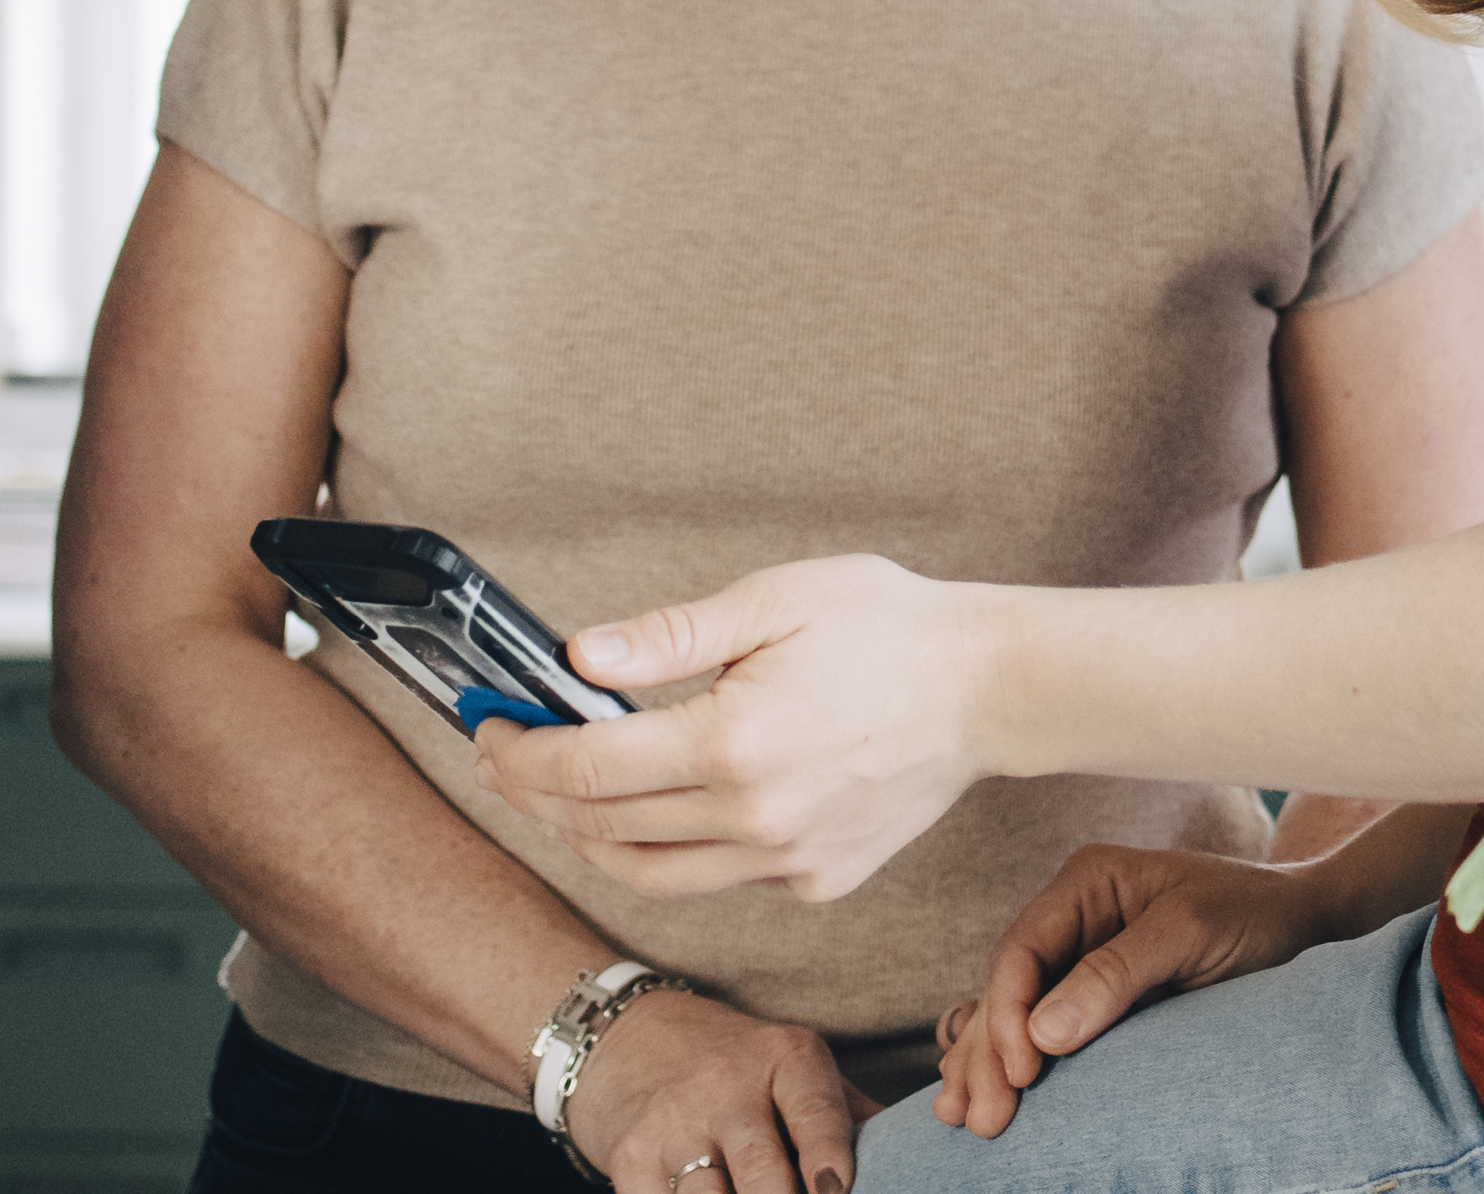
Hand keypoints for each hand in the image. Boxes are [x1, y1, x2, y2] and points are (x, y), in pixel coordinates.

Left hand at [475, 555, 993, 901]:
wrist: (991, 689)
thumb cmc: (889, 629)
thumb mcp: (772, 601)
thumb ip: (667, 637)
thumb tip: (577, 658)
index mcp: (733, 744)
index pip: (585, 769)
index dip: (520, 752)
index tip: (492, 727)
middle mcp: (755, 819)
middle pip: (600, 828)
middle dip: (534, 793)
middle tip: (506, 753)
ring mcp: (787, 861)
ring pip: (648, 873)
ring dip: (588, 835)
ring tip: (560, 790)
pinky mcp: (814, 882)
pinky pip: (713, 879)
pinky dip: (668, 850)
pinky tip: (661, 803)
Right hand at [563, 986, 875, 1193]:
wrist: (632, 1037)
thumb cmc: (741, 1071)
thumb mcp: (798, 1073)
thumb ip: (853, 1119)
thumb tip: (920, 1163)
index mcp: (787, 1057)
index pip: (815, 1112)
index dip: (829, 1155)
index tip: (837, 1190)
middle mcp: (726, 1082)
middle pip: (763, 1173)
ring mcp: (674, 1119)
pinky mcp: (630, 1154)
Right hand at [929, 845, 1368, 1138]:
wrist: (1307, 927)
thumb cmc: (1253, 916)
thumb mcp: (1190, 933)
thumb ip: (1117, 974)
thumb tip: (1042, 1033)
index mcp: (1084, 883)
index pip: (1022, 950)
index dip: (1007, 1013)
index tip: (1023, 1071)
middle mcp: (1072, 918)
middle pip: (1008, 988)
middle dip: (988, 1053)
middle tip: (981, 1119)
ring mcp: (1081, 959)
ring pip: (1013, 1015)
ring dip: (986, 1066)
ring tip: (963, 1120)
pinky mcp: (1098, 999)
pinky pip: (1041, 1031)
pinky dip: (1012, 1063)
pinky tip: (987, 1093)